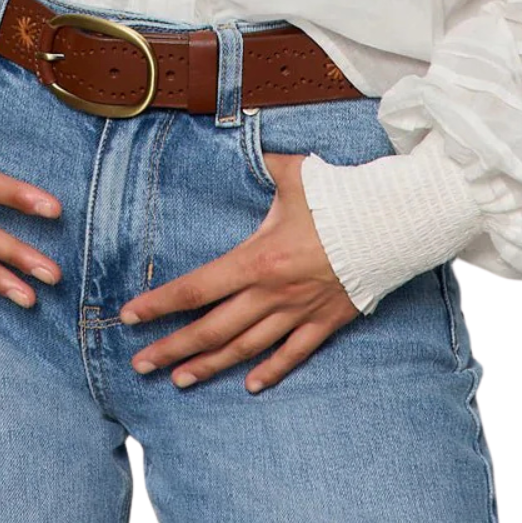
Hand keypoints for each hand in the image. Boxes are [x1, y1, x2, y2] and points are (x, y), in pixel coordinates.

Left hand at [118, 151, 358, 393]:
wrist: (391, 226)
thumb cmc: (340, 198)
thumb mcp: (295, 174)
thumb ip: (264, 162)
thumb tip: (245, 136)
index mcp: (257, 259)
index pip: (198, 287)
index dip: (161, 303)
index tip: (131, 315)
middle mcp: (272, 293)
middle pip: (212, 328)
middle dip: (172, 347)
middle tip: (140, 364)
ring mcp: (298, 312)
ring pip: (245, 348)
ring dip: (210, 365)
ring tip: (180, 379)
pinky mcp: (325, 322)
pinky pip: (293, 353)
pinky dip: (270, 371)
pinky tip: (250, 386)